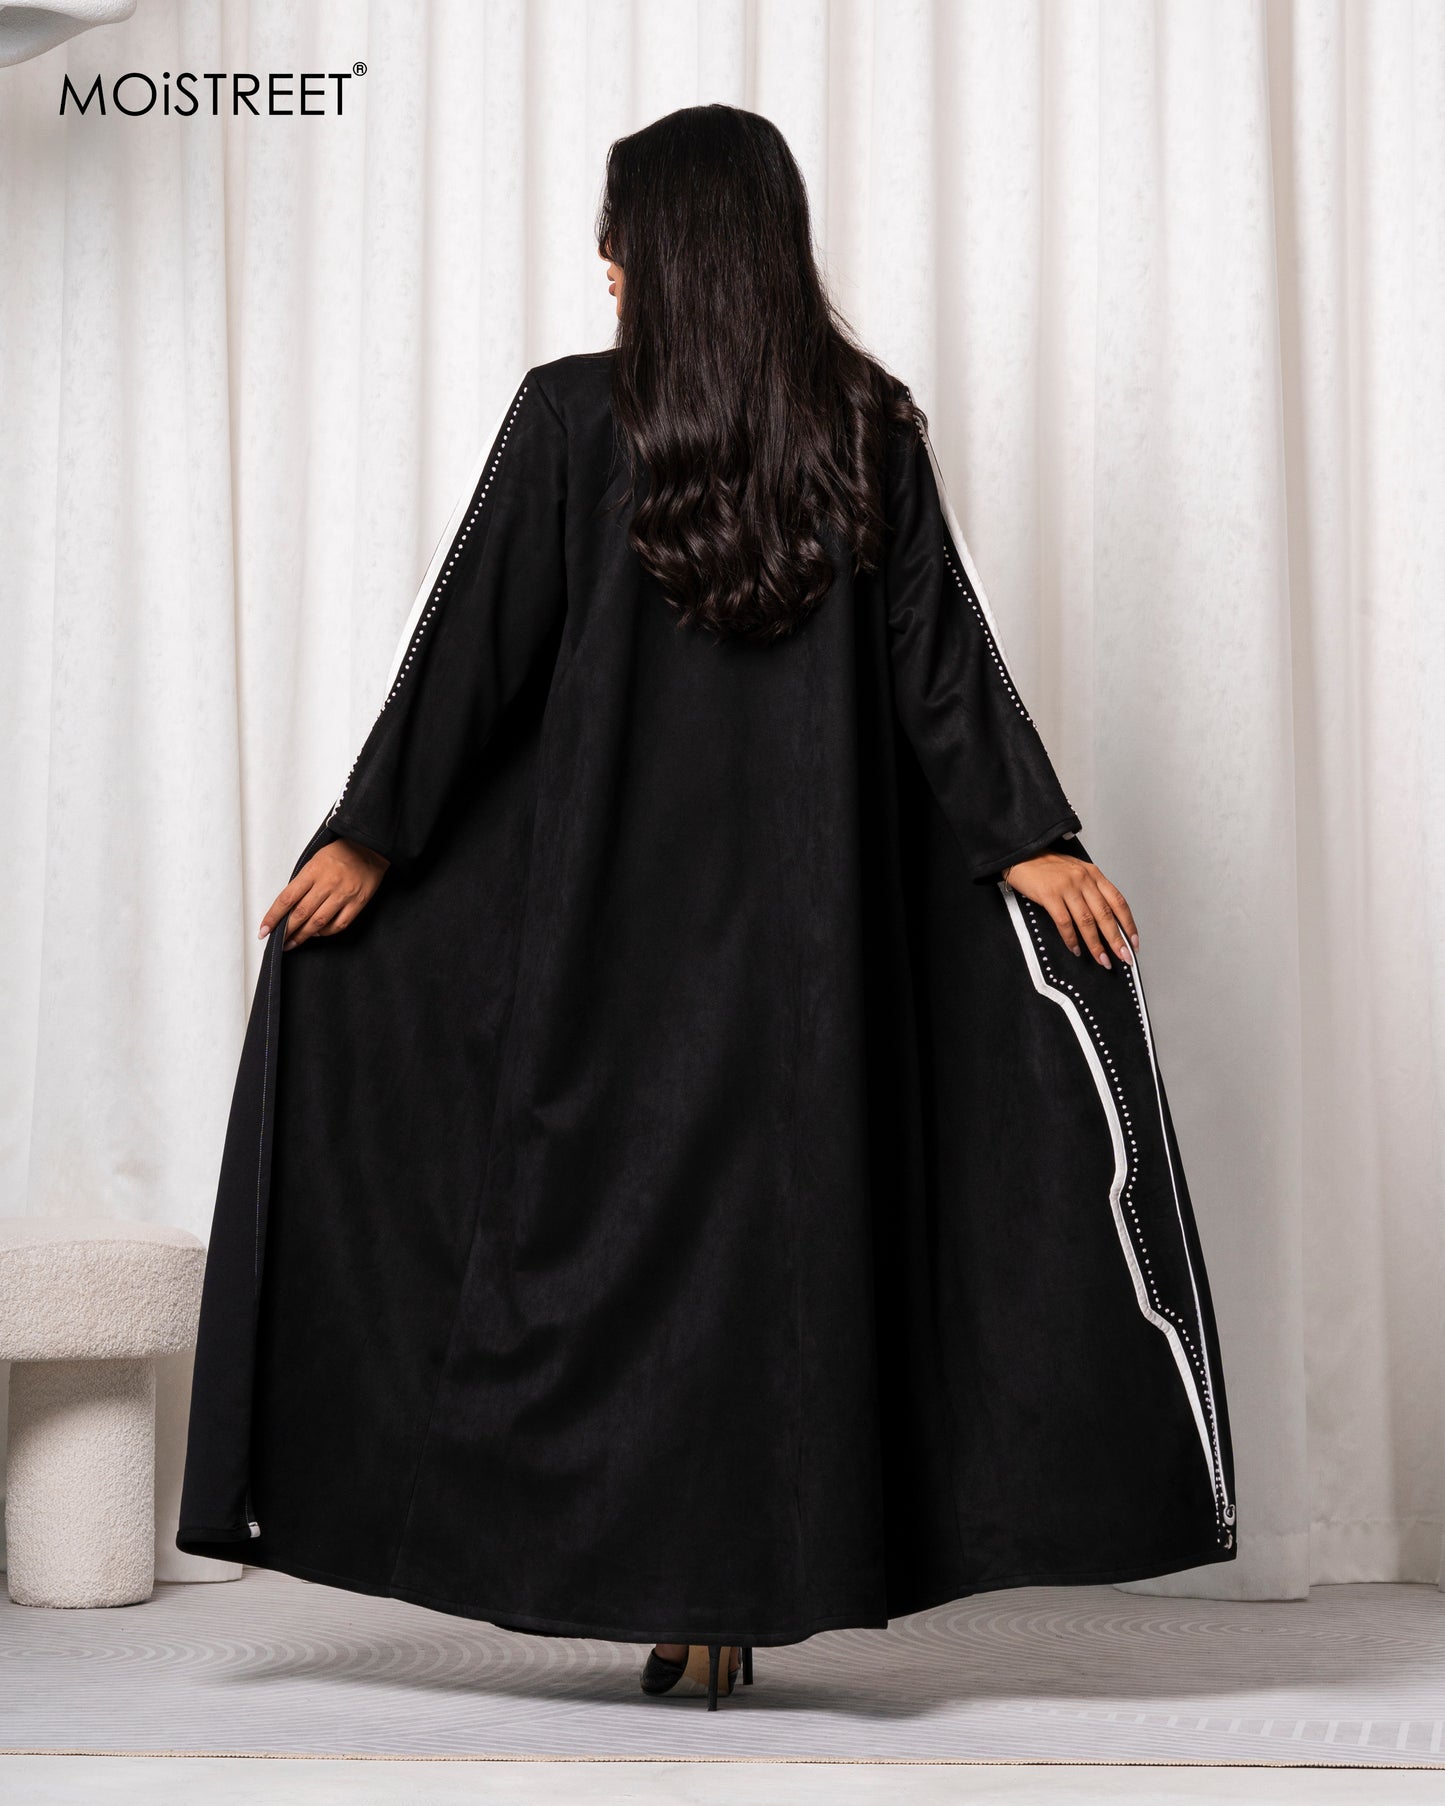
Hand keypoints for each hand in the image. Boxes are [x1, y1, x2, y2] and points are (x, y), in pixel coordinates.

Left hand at [259, 838, 389, 951]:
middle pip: (300, 914)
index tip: (264, 929)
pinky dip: (326, 932)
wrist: (369, 847)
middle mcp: (327, 884)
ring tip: (294, 943)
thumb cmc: (341, 852)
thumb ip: (303, 882)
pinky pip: (339, 924)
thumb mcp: (314, 860)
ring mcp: (343, 894)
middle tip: (279, 942)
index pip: (286, 899)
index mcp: (312, 872)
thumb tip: (289, 906)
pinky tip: (318, 933)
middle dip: (287, 931)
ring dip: (303, 936)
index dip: (273, 917)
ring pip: (318, 922)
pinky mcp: (357, 902)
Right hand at [1001, 852, 1138, 968]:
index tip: (1133, 942)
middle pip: (1105, 915)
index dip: (1128, 924)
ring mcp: (1067, 887)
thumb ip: (1091, 890)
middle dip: (1117, 939)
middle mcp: (1084, 880)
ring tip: (1102, 959)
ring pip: (1087, 921)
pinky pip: (1064, 922)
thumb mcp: (1077, 871)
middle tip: (1124, 957)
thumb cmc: (1048, 866)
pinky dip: (1071, 939)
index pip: (1118, 902)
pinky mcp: (1050, 895)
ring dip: (1096, 944)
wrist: (1022, 855)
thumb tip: (1105, 920)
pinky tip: (1075, 949)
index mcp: (1093, 875)